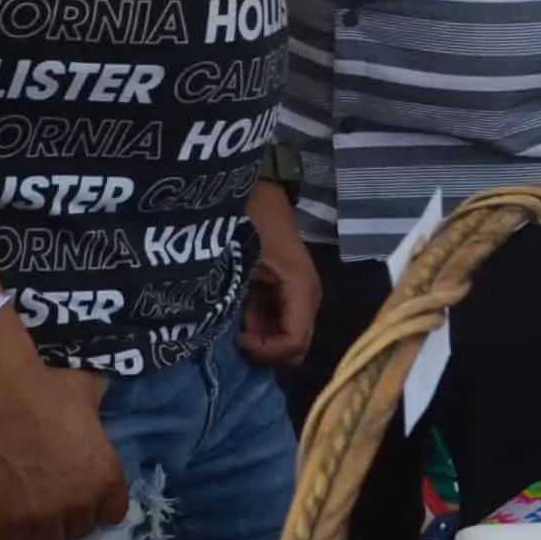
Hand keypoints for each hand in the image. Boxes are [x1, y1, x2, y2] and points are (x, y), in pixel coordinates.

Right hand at [0, 354, 128, 539]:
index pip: (113, 514)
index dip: (97, 508)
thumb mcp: (84, 390)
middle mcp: (80, 501)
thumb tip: (100, 390)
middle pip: (78, 532)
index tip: (81, 498)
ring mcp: (44, 515)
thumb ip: (96, 401)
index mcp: (106, 473)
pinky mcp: (7, 521)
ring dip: (37, 534)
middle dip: (65, 520)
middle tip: (47, 501)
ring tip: (24, 516)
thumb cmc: (43, 385)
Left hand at [240, 184, 319, 367]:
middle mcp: (308, 296)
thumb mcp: (240, 261)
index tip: (236, 337)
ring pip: (288, 338)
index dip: (264, 350)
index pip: (293, 342)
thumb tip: (232, 338)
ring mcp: (301, 294)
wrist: (258, 188)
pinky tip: (240, 313)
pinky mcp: (290, 291)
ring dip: (262, 339)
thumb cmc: (249, 219)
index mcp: (302, 288)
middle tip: (235, 336)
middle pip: (295, 348)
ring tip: (234, 323)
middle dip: (266, 350)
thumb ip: (237, 301)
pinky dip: (260, 326)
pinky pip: (280, 322)